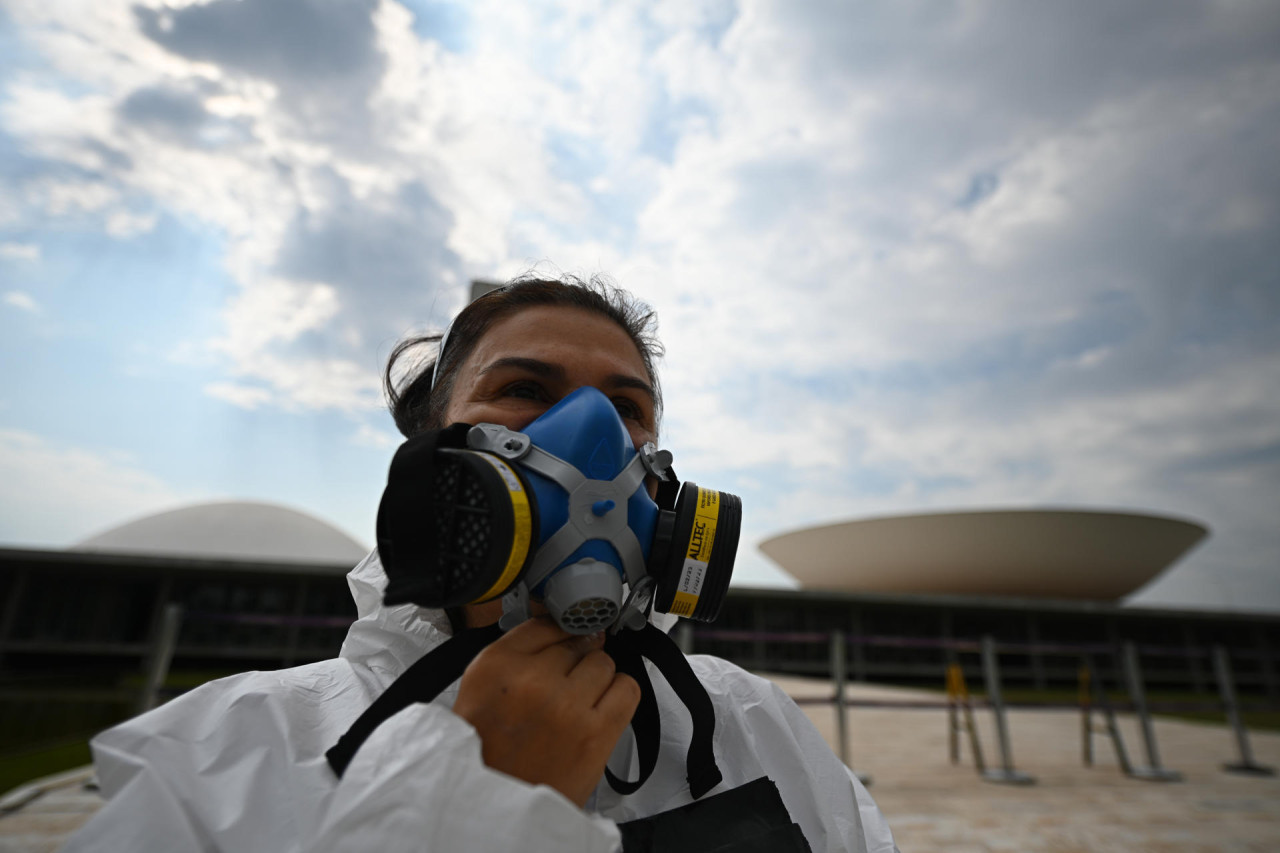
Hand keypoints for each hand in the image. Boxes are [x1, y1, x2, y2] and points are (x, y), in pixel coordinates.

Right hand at [452, 617, 640, 806]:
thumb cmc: (487, 754)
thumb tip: (558, 631)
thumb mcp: (478, 691)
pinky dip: (619, 694)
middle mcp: (531, 680)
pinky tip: (601, 708)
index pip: (544, 625)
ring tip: (578, 703)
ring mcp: (566, 705)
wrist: (496, 809)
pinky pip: (627, 689)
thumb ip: (515, 655)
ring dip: (595, 679)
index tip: (565, 642)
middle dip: (572, 662)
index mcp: (495, 667)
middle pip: (576, 642)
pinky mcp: (596, 733)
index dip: (559, 634)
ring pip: (603, 663)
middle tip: (561, 688)